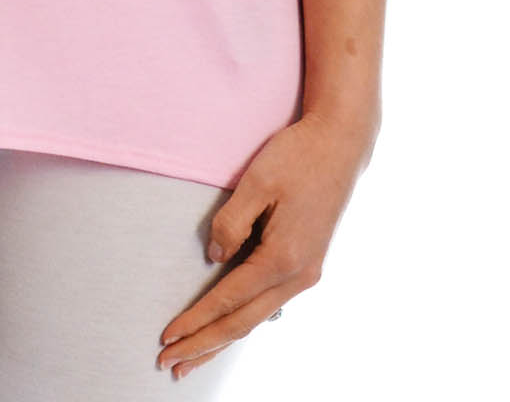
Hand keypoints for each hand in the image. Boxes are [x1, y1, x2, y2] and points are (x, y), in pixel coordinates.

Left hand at [156, 108, 377, 378]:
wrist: (341, 144)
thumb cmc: (298, 156)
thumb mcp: (257, 180)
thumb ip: (231, 221)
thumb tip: (214, 257)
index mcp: (284, 257)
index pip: (229, 299)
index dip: (196, 320)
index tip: (167, 337)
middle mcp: (299, 274)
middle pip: (243, 323)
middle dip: (205, 346)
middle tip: (171, 365)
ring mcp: (306, 272)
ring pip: (256, 318)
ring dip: (222, 339)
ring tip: (194, 359)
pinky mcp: (307, 264)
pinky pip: (267, 302)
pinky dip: (242, 320)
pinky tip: (227, 328)